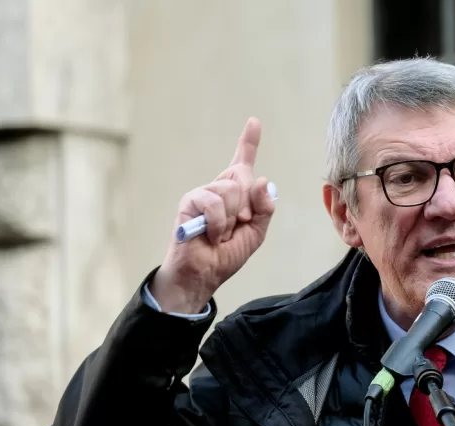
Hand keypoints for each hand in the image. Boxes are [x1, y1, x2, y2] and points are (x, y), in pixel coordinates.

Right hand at [150, 117, 275, 312]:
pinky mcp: (190, 202)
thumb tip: (264, 181)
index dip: (249, 142)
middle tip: (240, 225)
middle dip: (249, 203)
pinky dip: (219, 223)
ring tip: (221, 234)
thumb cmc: (227, 254)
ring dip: (233, 217)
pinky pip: (215, 202)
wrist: (205, 273)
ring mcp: (204, 193)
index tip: (254, 122)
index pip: (242, 163)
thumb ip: (265, 208)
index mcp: (236, 194)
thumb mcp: (256, 232)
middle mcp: (219, 189)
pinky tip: (212, 236)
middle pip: (244, 175)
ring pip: (232, 189)